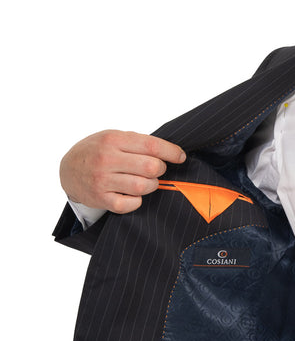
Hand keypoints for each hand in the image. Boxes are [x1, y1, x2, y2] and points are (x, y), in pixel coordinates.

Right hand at [60, 130, 185, 213]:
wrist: (68, 169)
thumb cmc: (96, 150)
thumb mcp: (112, 136)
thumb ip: (137, 142)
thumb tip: (168, 151)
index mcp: (113, 140)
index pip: (151, 145)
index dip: (171, 152)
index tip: (180, 156)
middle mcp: (107, 159)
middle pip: (151, 167)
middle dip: (160, 169)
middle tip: (156, 169)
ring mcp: (103, 180)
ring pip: (143, 186)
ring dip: (152, 185)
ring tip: (146, 181)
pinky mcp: (101, 199)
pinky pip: (131, 204)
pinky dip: (138, 200)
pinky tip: (133, 194)